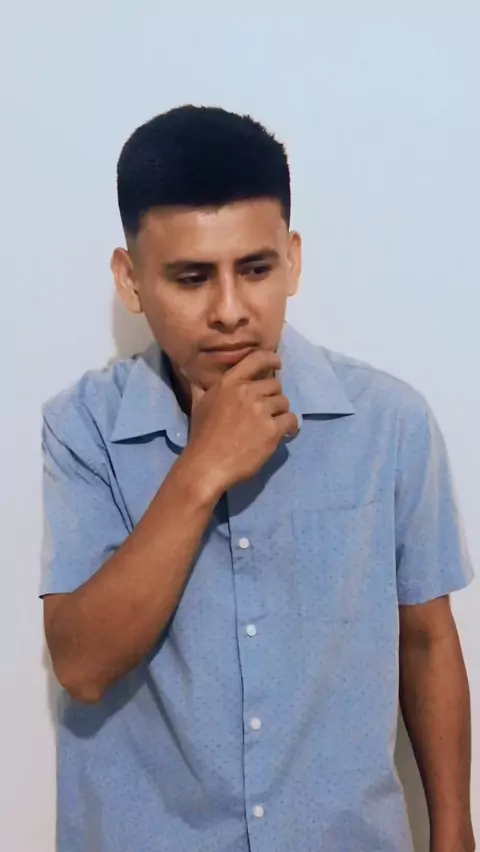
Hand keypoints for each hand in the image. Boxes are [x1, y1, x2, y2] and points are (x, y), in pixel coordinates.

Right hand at [184, 349, 297, 494]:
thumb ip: (200, 387)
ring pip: (284, 403)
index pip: (256, 359)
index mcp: (229, 383)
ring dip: (280, 413)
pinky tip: (282, 434)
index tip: (277, 364)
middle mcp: (246, 392)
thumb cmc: (201, 436)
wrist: (207, 465)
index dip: (270, 359)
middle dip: (272, 398)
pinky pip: (291, 420)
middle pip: (274, 385)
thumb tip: (189, 371)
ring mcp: (260, 410)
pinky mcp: (272, 429)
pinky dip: (289, 427)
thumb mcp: (198, 405)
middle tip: (265, 412)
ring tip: (270, 426)